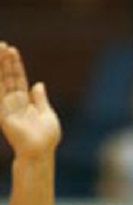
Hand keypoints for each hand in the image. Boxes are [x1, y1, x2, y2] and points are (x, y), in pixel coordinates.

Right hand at [0, 43, 60, 158]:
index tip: (13, 50)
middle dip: (5, 61)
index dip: (15, 65)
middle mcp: (14, 102)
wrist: (41, 151)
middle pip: (8, 77)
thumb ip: (40, 99)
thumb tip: (38, 84)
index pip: (18, 78)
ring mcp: (7, 106)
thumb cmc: (46, 137)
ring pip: (2, 81)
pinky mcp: (3, 112)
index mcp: (25, 102)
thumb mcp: (47, 113)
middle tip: (3, 44)